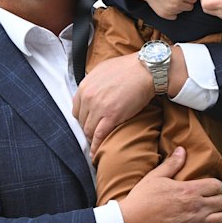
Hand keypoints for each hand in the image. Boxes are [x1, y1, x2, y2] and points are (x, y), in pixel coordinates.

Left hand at [73, 47, 188, 158]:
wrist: (145, 70)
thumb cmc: (128, 68)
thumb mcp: (102, 70)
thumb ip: (92, 83)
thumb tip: (91, 91)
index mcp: (84, 86)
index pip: (76, 110)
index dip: (84, 119)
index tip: (89, 123)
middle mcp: (88, 97)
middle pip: (82, 122)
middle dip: (88, 129)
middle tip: (95, 135)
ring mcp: (99, 107)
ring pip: (89, 131)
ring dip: (92, 139)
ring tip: (97, 145)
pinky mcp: (111, 116)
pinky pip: (99, 136)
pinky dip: (96, 147)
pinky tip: (96, 154)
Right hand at [119, 147, 221, 222]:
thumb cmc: (141, 200)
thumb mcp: (155, 177)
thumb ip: (172, 164)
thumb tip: (182, 150)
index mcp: (189, 190)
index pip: (216, 185)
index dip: (216, 185)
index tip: (212, 188)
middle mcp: (196, 207)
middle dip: (219, 200)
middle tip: (213, 201)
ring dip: (221, 216)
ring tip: (216, 215)